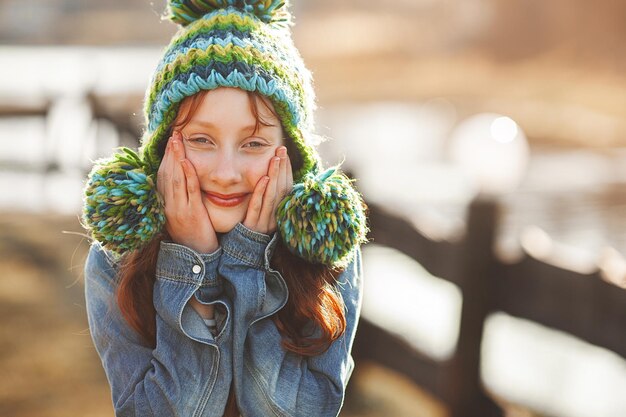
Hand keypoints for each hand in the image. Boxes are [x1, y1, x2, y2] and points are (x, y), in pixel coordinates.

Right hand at [157, 131, 217, 253]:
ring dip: (176, 158)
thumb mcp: (182, 215)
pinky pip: (189, 192)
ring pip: (175, 179)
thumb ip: (181, 198)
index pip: (163, 176)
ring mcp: (179, 210)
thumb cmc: (193, 235)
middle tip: (173, 133)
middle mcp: (168, 205)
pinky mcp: (192, 214)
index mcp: (165, 205)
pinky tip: (186, 162)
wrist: (197, 257)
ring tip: (177, 140)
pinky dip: (187, 176)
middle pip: (166, 173)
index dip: (166, 158)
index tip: (169, 141)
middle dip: (169, 152)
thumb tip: (181, 182)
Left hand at [243, 146, 292, 233]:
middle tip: (282, 149)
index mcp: (280, 213)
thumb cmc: (252, 231)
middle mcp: (275, 217)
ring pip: (272, 196)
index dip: (287, 170)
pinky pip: (257, 207)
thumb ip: (268, 198)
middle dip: (283, 167)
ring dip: (275, 175)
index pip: (287, 188)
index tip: (285, 153)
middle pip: (282, 189)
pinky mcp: (252, 226)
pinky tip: (263, 178)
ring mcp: (264, 222)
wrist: (242, 255)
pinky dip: (261, 192)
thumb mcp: (264, 214)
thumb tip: (271, 177)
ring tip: (275, 158)